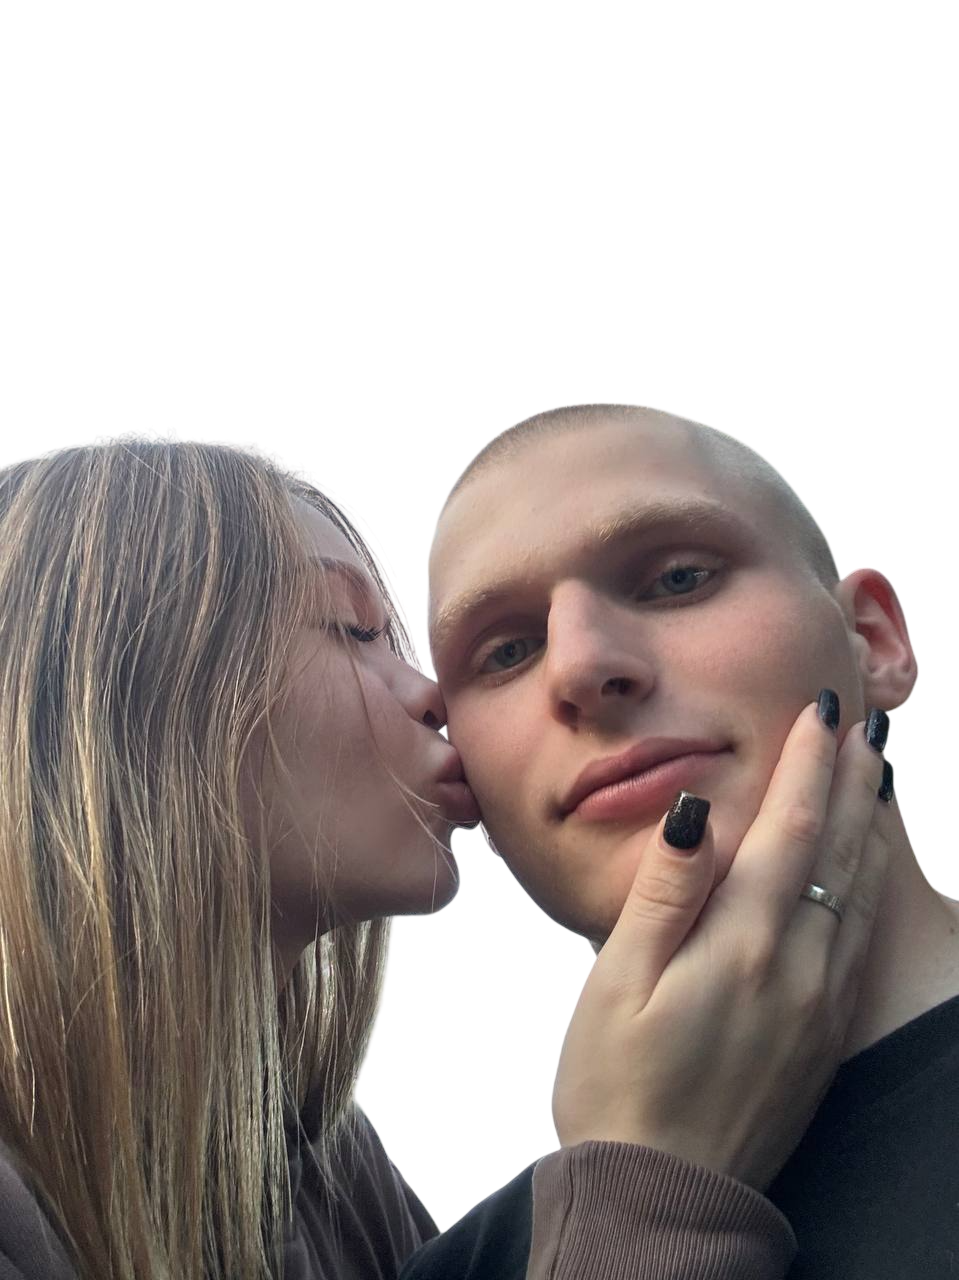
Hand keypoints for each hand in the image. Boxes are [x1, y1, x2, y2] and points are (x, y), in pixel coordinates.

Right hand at [551, 696, 891, 1191]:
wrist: (663, 1196)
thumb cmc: (617, 1084)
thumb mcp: (619, 979)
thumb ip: (666, 891)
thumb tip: (696, 810)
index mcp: (744, 943)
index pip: (790, 828)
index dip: (808, 764)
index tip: (820, 712)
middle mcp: (798, 967)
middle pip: (838, 852)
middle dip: (852, 780)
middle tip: (865, 724)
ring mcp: (817, 1005)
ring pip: (861, 893)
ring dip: (870, 827)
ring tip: (878, 777)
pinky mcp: (821, 1037)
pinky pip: (862, 940)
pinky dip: (872, 887)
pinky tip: (868, 872)